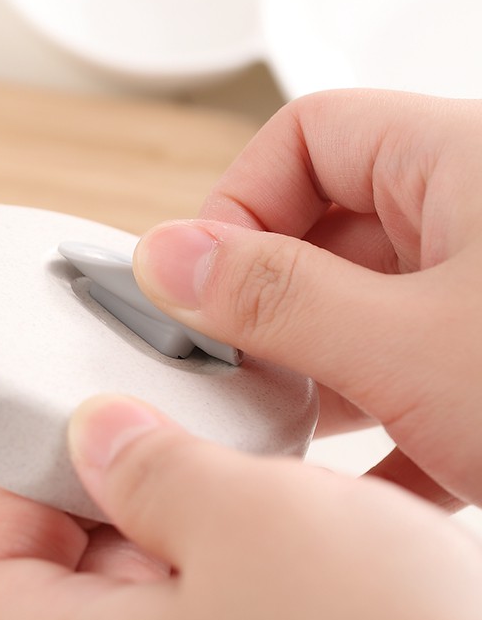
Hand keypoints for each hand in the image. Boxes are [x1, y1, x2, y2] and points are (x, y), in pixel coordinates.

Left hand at [0, 395, 481, 619]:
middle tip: (176, 429)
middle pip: (79, 577)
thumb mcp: (247, 522)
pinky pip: (248, 607)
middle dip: (122, 491)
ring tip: (257, 459)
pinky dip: (267, 549)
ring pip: (172, 583)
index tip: (71, 441)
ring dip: (206, 510)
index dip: (16, 499)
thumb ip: (151, 467)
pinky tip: (323, 502)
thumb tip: (94, 434)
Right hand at [133, 90, 481, 507]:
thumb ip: (280, 298)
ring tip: (274, 425)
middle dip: (266, 307)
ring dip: (311, 375)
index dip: (238, 201)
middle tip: (227, 367)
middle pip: (325, 231)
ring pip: (360, 315)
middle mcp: (476, 221)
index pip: (309, 135)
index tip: (199, 285)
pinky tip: (343, 484)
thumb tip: (169, 260)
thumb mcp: (412, 342)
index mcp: (463, 163)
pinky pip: (408, 381)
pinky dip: (372, 433)